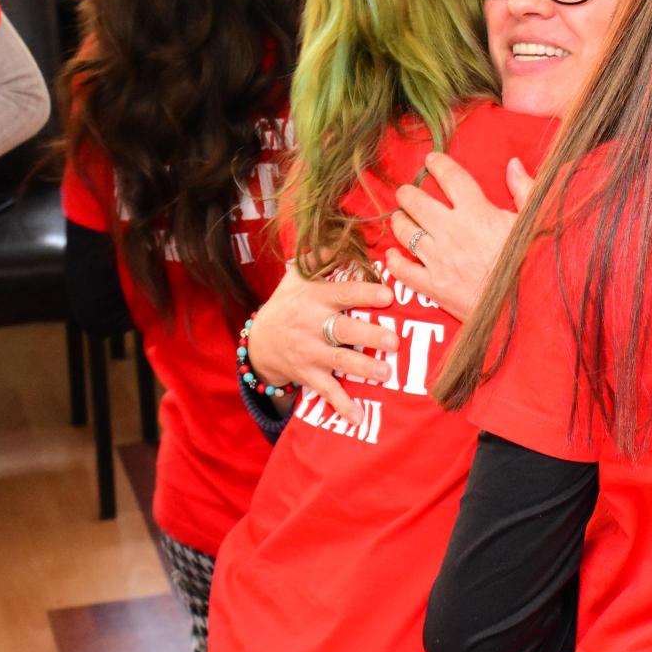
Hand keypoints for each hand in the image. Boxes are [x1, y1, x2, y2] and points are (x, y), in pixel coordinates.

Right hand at [247, 266, 396, 425]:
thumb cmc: (290, 303)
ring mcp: (310, 352)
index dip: (363, 294)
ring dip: (362, 368)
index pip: (342, 293)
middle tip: (393, 341)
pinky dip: (342, 405)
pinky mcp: (308, 375)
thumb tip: (345, 233)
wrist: (258, 341)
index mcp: (315, 298)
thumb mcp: (299, 276)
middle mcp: (312, 325)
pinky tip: (358, 418)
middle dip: (368, 336)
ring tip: (385, 374)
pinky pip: (326, 391)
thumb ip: (322, 256)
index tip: (387, 295)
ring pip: (338, 361)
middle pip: (344, 330)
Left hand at [384, 152, 532, 321]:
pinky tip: (393, 254)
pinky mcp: (433, 286)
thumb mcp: (535, 223)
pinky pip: (402, 269)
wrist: (528, 310)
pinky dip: (393, 260)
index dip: (438, 164)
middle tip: (406, 192)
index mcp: (477, 213)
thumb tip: (513, 164)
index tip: (431, 160)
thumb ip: (524, 190)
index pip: (450, 177)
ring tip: (400, 217)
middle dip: (408, 193)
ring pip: (405, 231)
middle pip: (416, 202)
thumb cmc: (534, 265)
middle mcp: (452, 231)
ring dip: (399, 221)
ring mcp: (439, 259)